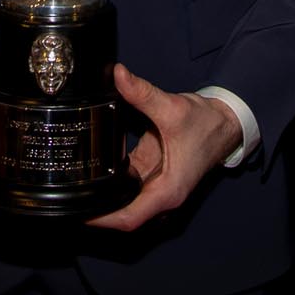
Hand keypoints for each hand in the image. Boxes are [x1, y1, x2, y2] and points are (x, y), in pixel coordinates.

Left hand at [87, 64, 243, 232]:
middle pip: (123, 214)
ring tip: (75, 186)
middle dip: (97, 210)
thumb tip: (119, 75)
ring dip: (104, 196)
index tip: (80, 213)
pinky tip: (96, 169)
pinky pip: (129, 183)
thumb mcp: (173, 108)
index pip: (129, 218)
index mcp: (168, 191)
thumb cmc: (206, 124)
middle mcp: (162, 195)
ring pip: (125, 201)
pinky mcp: (154, 174)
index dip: (102, 219)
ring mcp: (158, 186)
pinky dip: (113, 180)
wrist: (225, 123)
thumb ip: (142, 93)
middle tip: (69, 197)